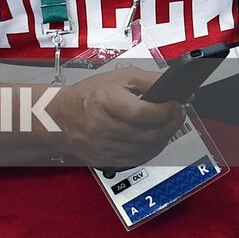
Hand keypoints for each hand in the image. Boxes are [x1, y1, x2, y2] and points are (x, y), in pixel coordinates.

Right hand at [45, 67, 185, 168]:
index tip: (175, 104)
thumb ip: (149, 81)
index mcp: (105, 101)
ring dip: (164, 136)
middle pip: (149, 133)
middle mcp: (103, 126)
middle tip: (177, 113)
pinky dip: (152, 148)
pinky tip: (153, 136)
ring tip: (166, 123)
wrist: (60, 117)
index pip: (142, 113)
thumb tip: (178, 89)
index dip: (165, 110)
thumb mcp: (118, 77)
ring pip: (148, 148)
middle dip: (170, 124)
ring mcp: (105, 146)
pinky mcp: (108, 160)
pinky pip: (140, 158)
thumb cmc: (90, 95)